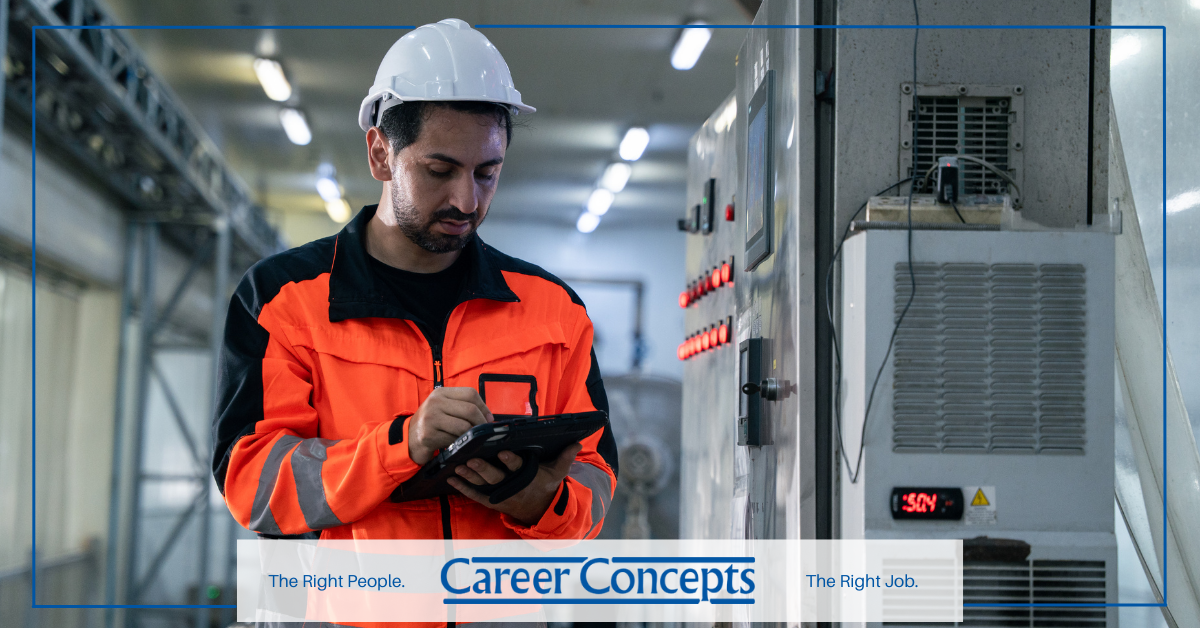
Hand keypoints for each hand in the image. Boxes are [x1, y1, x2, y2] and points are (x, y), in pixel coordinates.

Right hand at [407, 387, 493, 465]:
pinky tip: (458, 444)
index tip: (489, 419)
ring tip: (471, 438)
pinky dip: (460, 443)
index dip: (484, 407)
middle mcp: (435, 402)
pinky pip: (454, 439)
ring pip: (464, 426)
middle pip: (470, 410)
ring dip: (472, 435)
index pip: (470, 393)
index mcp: (441, 393)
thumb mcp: (444, 408)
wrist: (409, 438)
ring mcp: (430, 418)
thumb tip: (489, 418)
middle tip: (484, 432)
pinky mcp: (428, 435)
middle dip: (481, 422)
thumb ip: (463, 407)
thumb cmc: (432, 423)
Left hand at [447, 442, 582, 525]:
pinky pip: (475, 495)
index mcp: (527, 475)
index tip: (503, 452)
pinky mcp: (491, 500)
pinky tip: (452, 477)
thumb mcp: (557, 472)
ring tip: (457, 466)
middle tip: (471, 459)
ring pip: (482, 485)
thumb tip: (577, 443)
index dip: (510, 460)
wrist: (539, 511)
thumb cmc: (545, 485)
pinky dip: (463, 487)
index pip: (518, 467)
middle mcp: (512, 485)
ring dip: (469, 476)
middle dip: (483, 468)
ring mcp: (500, 494)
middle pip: (496, 477)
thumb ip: (565, 457)